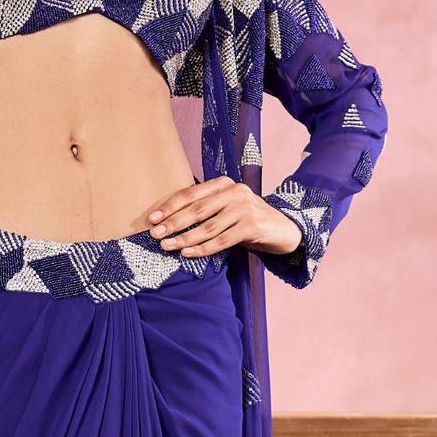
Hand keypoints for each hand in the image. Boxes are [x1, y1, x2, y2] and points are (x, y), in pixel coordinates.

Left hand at [148, 176, 302, 257]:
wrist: (283, 229)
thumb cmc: (247, 219)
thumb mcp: (227, 208)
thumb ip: (205, 209)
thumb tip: (169, 222)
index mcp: (223, 183)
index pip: (191, 193)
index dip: (170, 206)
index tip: (152, 218)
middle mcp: (234, 192)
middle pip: (196, 209)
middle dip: (173, 223)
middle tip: (155, 234)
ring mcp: (244, 208)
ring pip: (207, 227)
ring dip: (184, 238)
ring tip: (168, 246)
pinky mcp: (252, 225)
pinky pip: (222, 240)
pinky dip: (203, 248)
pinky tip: (188, 253)